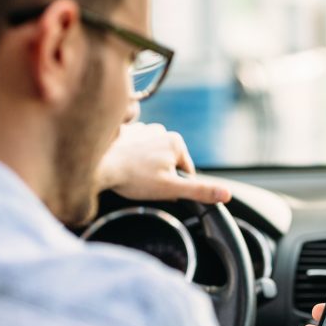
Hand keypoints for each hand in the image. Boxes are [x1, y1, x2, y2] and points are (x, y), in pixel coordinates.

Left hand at [97, 123, 231, 203]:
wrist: (98, 166)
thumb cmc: (133, 178)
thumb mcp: (171, 189)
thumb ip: (200, 191)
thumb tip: (226, 195)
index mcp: (176, 142)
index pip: (185, 171)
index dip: (174, 185)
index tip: (158, 188)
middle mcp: (161, 130)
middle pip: (168, 163)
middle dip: (160, 176)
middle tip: (144, 184)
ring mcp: (142, 129)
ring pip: (152, 158)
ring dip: (145, 168)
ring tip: (132, 176)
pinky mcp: (125, 133)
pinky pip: (136, 151)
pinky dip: (131, 160)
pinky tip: (123, 168)